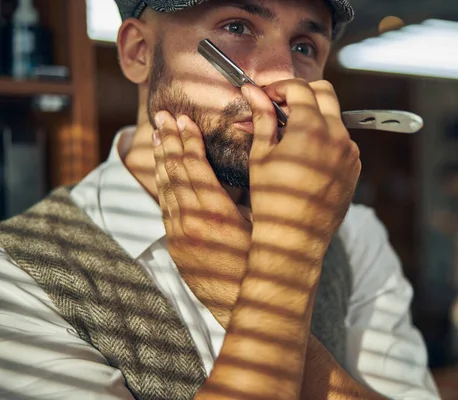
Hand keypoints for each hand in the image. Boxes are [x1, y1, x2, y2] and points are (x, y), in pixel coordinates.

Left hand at [153, 111, 250, 327]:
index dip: (188, 140)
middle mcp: (192, 222)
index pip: (194, 166)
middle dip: (170, 141)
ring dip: (163, 160)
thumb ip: (239, 196)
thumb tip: (232, 168)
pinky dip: (163, 187)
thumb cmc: (262, 261)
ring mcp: (180, 236)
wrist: (247, 303)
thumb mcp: (258, 223)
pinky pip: (165, 210)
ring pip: (166, 190)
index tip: (184, 120)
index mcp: (215, 212)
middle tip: (164, 117)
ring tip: (159, 137)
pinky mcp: (176, 247)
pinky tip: (162, 172)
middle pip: (175, 173)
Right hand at [242, 80, 360, 259]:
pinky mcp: (354, 167)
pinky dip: (325, 138)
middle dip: (301, 94)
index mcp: (311, 129)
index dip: (279, 88)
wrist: (295, 238)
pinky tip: (305, 154)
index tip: (267, 96)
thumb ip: (261, 117)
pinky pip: (342, 141)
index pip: (299, 89)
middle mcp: (337, 136)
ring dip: (314, 116)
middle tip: (281, 107)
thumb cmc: (273, 200)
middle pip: (325, 93)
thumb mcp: (261, 155)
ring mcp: (350, 153)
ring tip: (289, 135)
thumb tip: (252, 92)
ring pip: (335, 117)